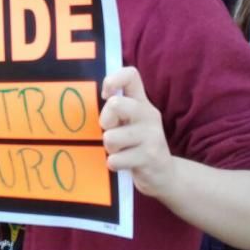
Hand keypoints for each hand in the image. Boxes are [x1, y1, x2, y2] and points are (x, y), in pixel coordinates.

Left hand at [100, 67, 174, 199]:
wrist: (164, 175)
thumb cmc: (136, 145)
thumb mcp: (130, 123)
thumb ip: (115, 110)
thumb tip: (85, 99)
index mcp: (141, 103)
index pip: (131, 75)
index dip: (112, 79)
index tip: (105, 96)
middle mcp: (148, 115)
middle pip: (115, 104)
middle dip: (105, 120)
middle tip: (110, 131)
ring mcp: (151, 136)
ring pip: (111, 138)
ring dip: (109, 148)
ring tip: (119, 151)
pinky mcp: (150, 157)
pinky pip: (115, 160)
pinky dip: (114, 164)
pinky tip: (124, 164)